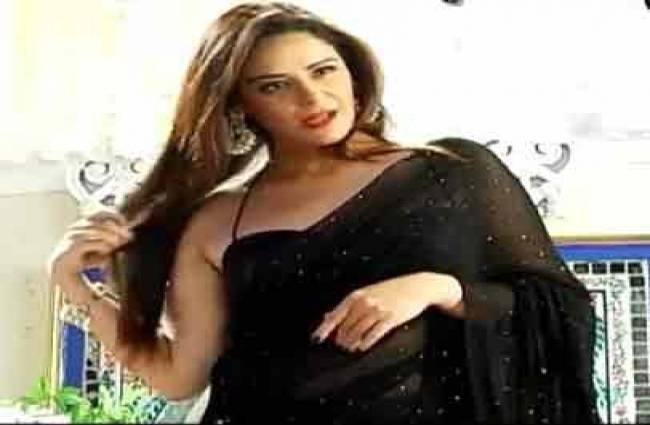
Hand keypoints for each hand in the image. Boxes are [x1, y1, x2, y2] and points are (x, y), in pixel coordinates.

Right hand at [47, 209, 133, 300]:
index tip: (126, 224)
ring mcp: (72, 236)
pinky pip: (88, 243)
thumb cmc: (83, 259)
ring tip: (117, 243)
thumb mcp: (100, 247)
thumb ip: (111, 240)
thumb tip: (127, 235)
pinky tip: (106, 251)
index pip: (100, 213)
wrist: (63, 272)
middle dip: (116, 228)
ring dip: (109, 236)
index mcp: (83, 224)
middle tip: (126, 236)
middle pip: (100, 221)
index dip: (115, 216)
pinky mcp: (71, 247)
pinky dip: (100, 246)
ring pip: (95, 230)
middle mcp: (77, 227)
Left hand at [311, 272, 461, 351]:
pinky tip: (362, 347)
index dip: (324, 328)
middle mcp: (364, 302)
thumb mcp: (367, 293)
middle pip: (346, 326)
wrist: (416, 286)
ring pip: (358, 331)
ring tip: (350, 348)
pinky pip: (374, 334)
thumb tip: (327, 316)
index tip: (316, 339)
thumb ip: (348, 305)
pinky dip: (366, 342)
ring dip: (352, 342)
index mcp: (356, 296)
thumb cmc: (391, 290)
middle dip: (341, 338)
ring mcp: (378, 310)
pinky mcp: (390, 318)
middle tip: (340, 346)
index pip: (335, 315)